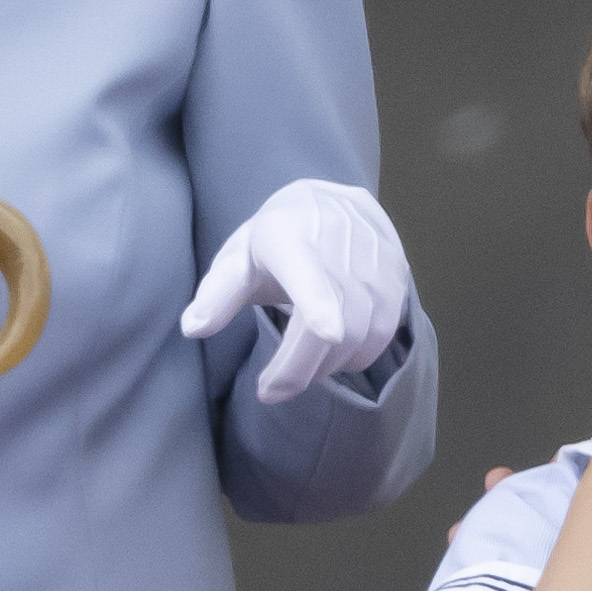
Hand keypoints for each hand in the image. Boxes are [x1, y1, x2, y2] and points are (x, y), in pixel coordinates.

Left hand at [177, 175, 416, 405]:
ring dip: (329, 365)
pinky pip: (384, 330)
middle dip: (300, 369)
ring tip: (302, 365)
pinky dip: (357, 354)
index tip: (327, 332)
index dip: (321, 302)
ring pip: (363, 333)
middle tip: (272, 388)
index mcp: (289, 235)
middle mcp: (339, 239)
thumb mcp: (238, 257)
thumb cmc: (274, 239)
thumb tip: (192, 328)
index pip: (308, 271)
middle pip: (335, 324)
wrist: (327, 201)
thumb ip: (218, 293)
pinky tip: (334, 351)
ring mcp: (376, 255)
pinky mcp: (399, 269)